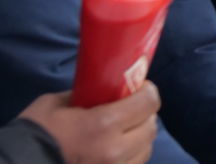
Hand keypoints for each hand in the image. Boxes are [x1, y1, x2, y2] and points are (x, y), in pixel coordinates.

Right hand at [20, 83, 160, 163]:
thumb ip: (86, 95)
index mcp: (104, 125)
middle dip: (145, 114)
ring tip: (127, 131)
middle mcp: (115, 150)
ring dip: (140, 138)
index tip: (140, 88)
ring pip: (145, 150)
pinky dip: (131, 156)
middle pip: (151, 128)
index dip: (148, 91)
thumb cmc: (35, 133)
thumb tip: (103, 89)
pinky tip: (117, 150)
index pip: (149, 103)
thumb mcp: (57, 104)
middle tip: (134, 108)